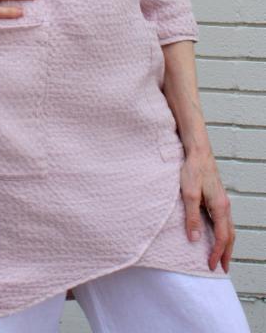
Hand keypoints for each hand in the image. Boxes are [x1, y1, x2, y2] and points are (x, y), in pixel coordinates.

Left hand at [180, 150, 234, 272]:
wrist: (198, 151)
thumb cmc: (193, 169)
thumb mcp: (189, 194)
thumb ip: (192, 217)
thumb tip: (195, 239)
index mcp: (220, 207)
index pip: (222, 237)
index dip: (217, 253)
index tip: (211, 265)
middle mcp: (225, 206)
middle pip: (230, 235)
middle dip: (226, 253)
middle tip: (223, 268)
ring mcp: (222, 201)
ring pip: (229, 228)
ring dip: (226, 243)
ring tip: (222, 255)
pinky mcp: (217, 197)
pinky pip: (224, 220)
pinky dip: (223, 232)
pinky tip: (216, 234)